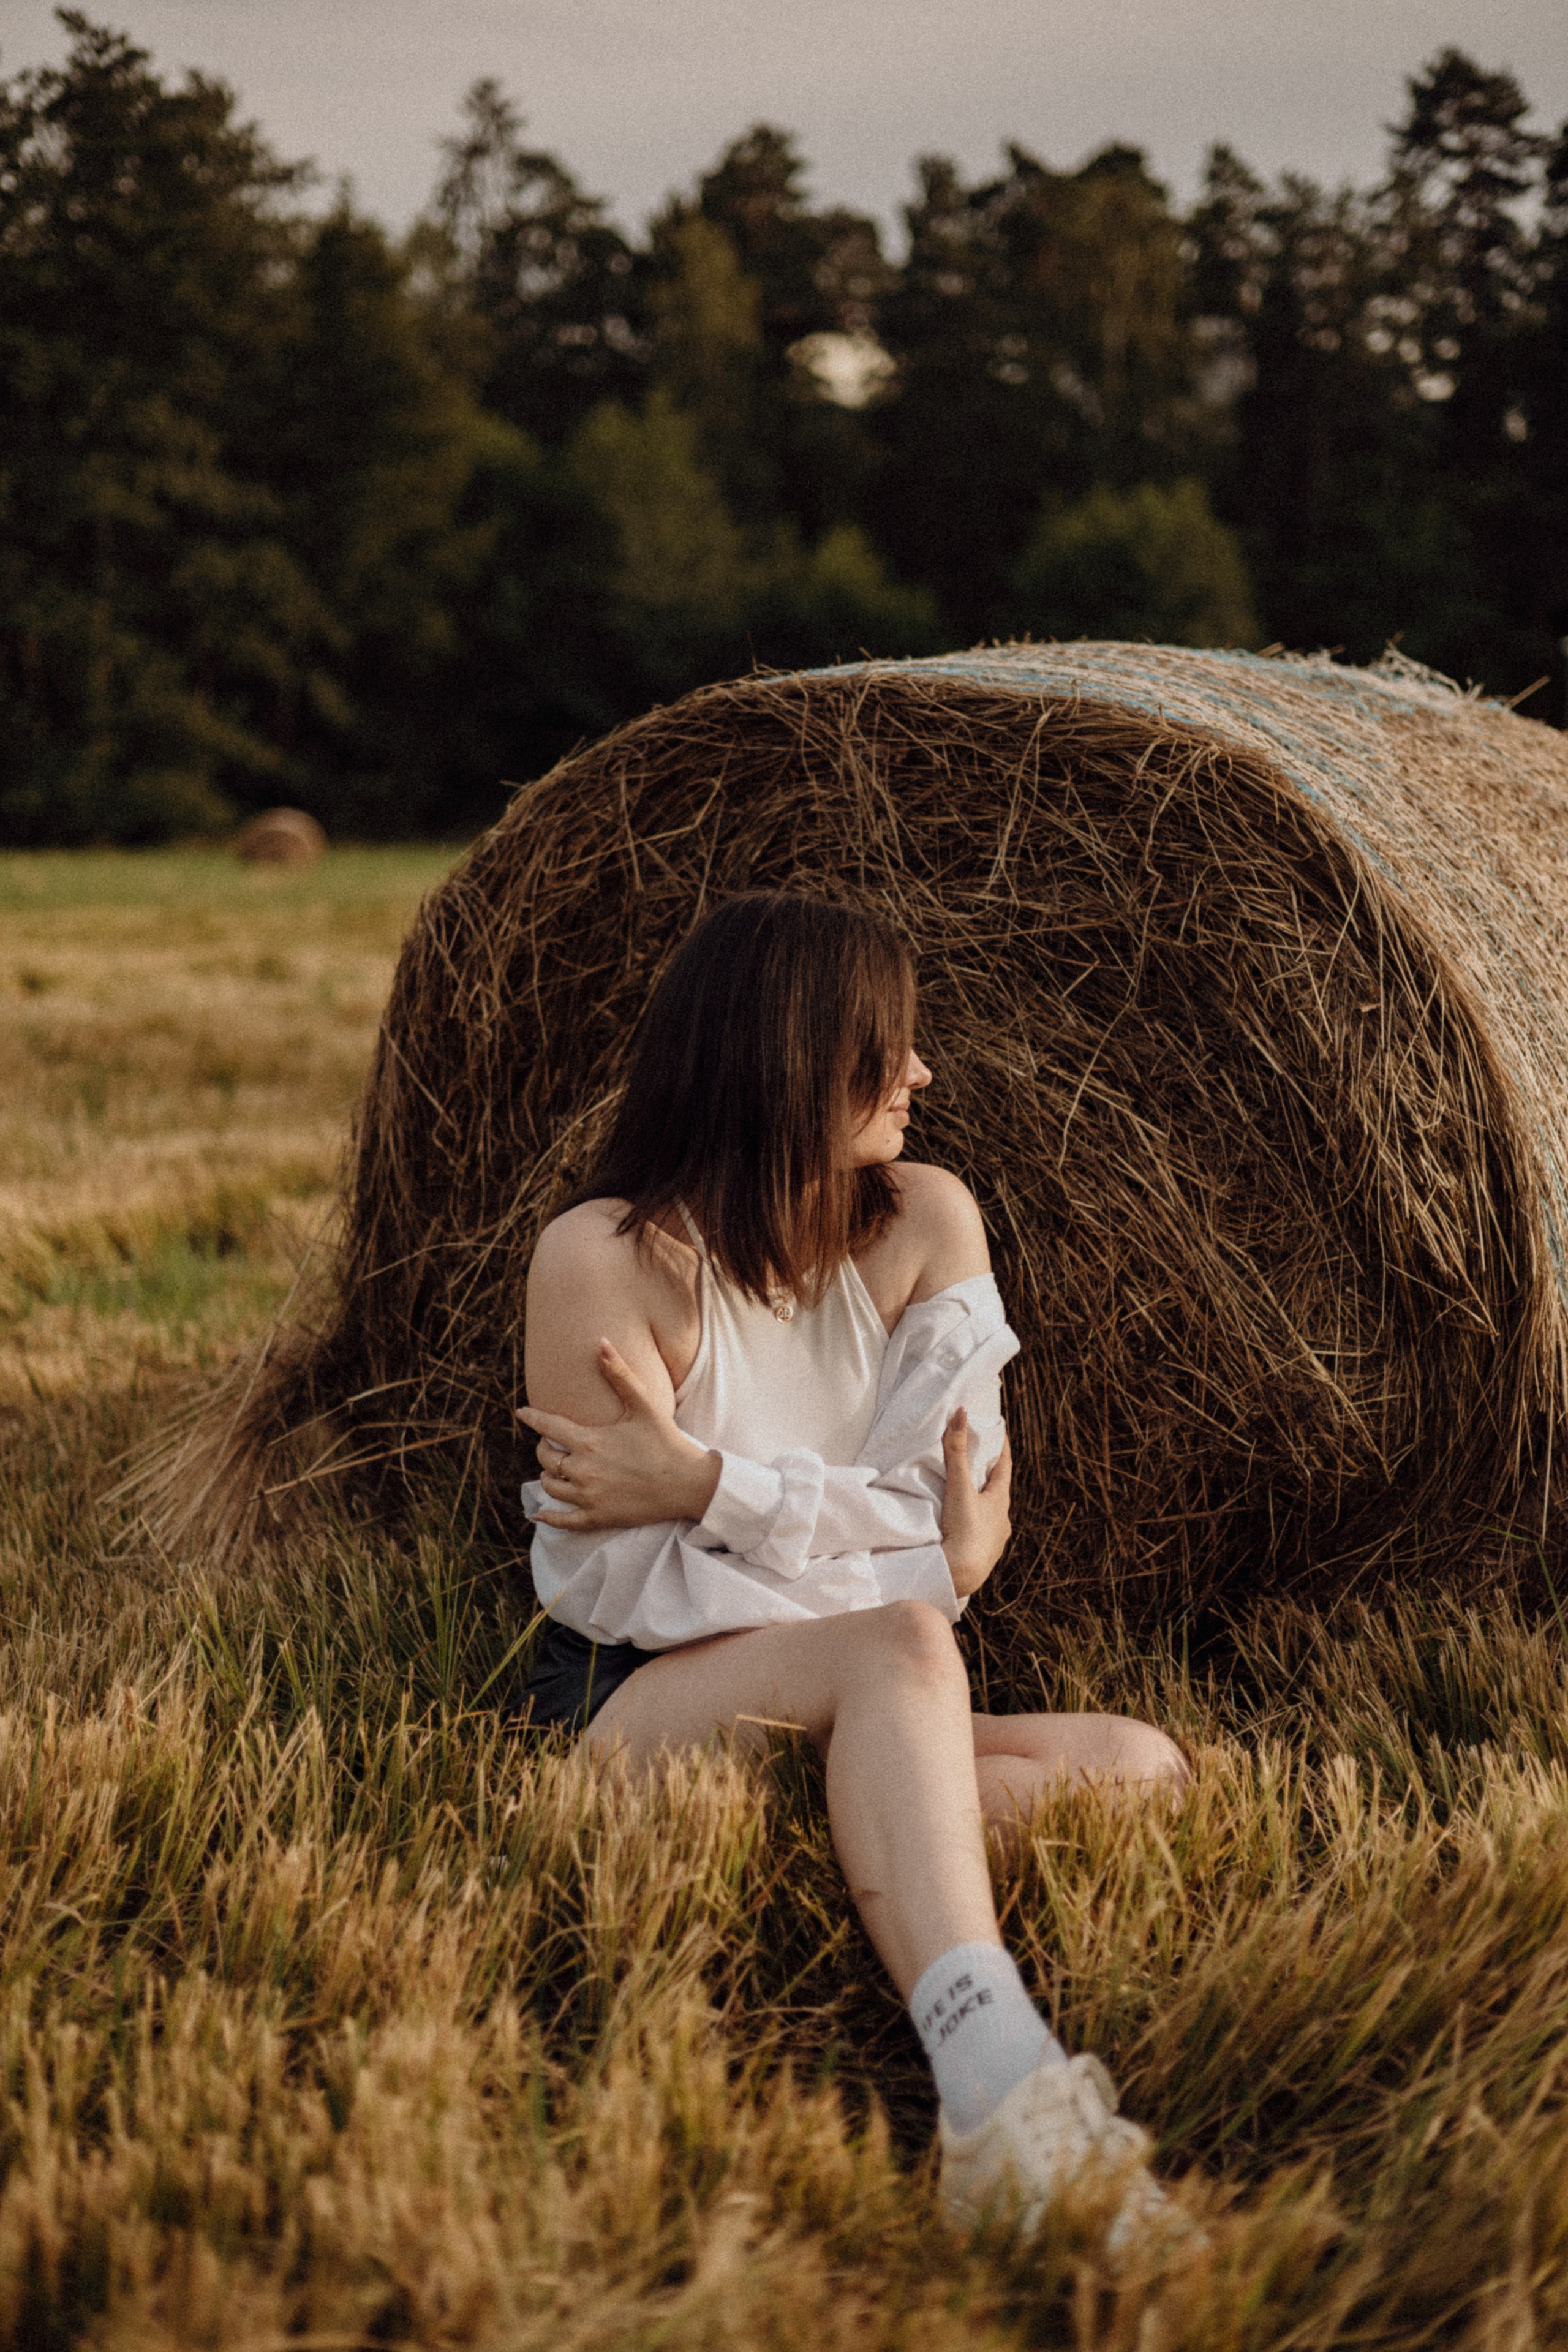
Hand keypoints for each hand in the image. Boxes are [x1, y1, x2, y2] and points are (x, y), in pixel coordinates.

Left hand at [517, 1341, 720, 1531]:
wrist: (688, 1483)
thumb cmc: (666, 1441)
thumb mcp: (644, 1405)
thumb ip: (620, 1374)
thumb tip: (601, 1342)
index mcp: (589, 1441)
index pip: (547, 1426)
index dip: (531, 1417)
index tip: (521, 1412)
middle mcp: (583, 1470)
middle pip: (545, 1458)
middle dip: (543, 1448)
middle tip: (549, 1444)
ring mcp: (588, 1496)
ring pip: (550, 1486)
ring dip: (547, 1476)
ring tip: (553, 1470)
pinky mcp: (597, 1517)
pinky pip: (562, 1521)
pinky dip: (548, 1517)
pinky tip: (539, 1514)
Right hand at [940, 1409, 1011, 1596]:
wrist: (961, 1575)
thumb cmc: (964, 1530)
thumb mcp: (958, 1488)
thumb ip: (956, 1452)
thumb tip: (961, 1414)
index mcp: (1000, 1500)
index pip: (1004, 1466)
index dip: (1001, 1447)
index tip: (999, 1432)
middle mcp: (1003, 1519)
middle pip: (998, 1489)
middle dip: (989, 1473)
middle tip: (979, 1458)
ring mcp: (995, 1539)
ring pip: (991, 1512)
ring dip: (982, 1499)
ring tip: (969, 1491)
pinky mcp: (984, 1554)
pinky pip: (982, 1531)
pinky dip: (975, 1520)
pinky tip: (966, 1523)